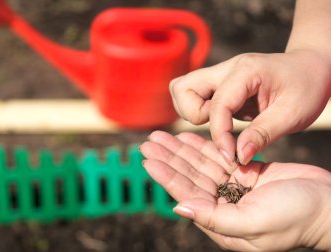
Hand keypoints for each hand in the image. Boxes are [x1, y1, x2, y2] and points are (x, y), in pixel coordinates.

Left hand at [140, 131, 330, 250]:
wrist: (328, 206)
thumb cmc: (296, 218)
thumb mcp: (253, 222)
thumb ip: (213, 217)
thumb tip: (179, 207)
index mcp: (221, 222)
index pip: (185, 194)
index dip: (165, 175)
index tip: (147, 159)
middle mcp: (223, 206)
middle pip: (189, 177)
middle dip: (169, 158)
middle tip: (149, 142)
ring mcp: (234, 188)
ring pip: (201, 165)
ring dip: (181, 150)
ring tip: (162, 136)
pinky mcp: (246, 174)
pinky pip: (219, 158)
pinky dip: (203, 147)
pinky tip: (188, 138)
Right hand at [169, 50, 330, 165]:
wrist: (312, 66)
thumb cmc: (307, 86)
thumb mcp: (292, 114)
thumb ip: (262, 134)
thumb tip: (238, 156)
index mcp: (245, 72)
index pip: (217, 105)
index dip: (219, 134)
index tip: (231, 156)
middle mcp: (226, 69)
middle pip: (183, 87)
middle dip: (193, 114)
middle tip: (219, 129)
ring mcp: (219, 74)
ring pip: (182, 89)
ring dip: (192, 112)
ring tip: (220, 124)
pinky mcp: (218, 84)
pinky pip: (192, 96)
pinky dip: (198, 111)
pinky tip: (221, 121)